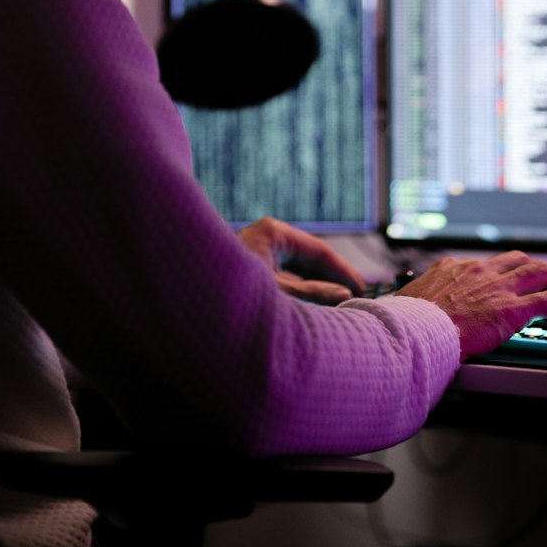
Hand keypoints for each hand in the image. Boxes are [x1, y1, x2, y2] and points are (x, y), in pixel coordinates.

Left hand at [237, 216, 366, 303]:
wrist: (184, 308)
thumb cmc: (227, 298)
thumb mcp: (279, 295)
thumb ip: (315, 294)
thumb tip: (345, 295)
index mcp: (271, 233)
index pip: (318, 250)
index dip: (344, 272)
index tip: (362, 290)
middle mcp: (263, 240)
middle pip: (308, 261)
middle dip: (331, 282)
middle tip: (356, 301)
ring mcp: (254, 257)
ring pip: (295, 274)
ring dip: (315, 291)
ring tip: (339, 309)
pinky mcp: (248, 275)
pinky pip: (281, 284)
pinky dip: (297, 296)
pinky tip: (312, 312)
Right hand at [396, 251, 546, 357]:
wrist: (413, 331)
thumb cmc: (407, 322)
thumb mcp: (412, 300)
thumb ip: (423, 299)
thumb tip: (412, 307)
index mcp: (454, 268)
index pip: (486, 264)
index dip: (501, 272)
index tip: (505, 281)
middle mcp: (480, 272)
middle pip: (518, 260)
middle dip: (535, 269)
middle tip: (545, 280)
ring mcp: (499, 289)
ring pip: (539, 272)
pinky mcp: (513, 309)